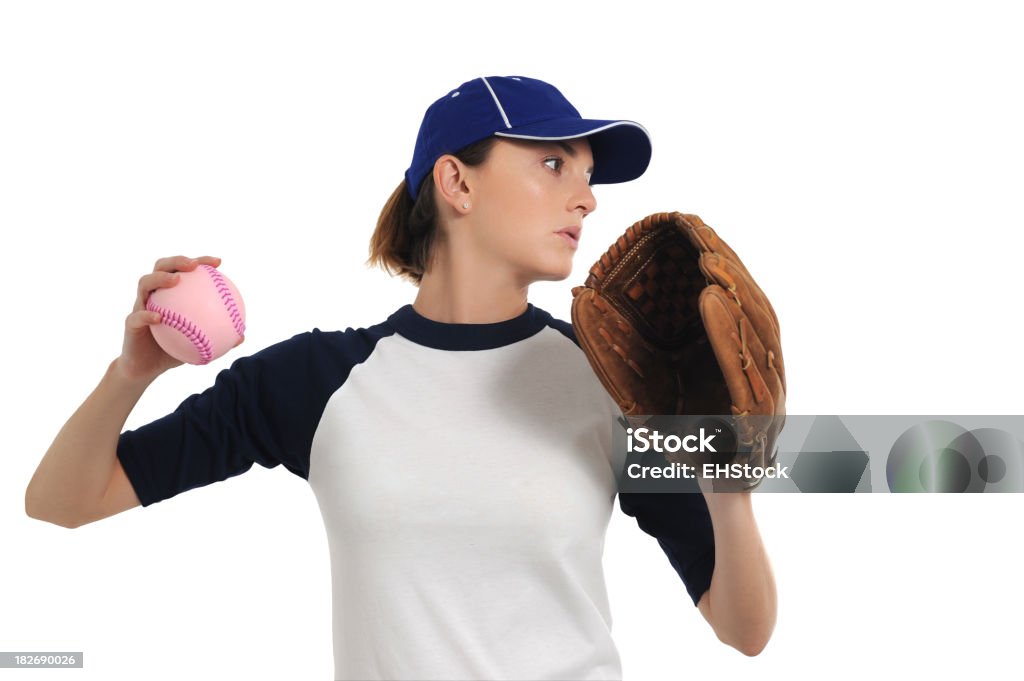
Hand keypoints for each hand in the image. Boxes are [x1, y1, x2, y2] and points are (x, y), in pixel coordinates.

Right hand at [114, 255, 242, 381]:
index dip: (200, 261)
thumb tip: (242, 336)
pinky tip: (160, 317)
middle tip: (193, 265)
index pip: (184, 270)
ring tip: (176, 281)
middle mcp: (154, 294)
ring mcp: (140, 306)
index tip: (218, 263)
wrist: (146, 368)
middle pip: (161, 267)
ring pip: (144, 283)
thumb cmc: (173, 351)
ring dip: (160, 278)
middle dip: (177, 260)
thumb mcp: (199, 345)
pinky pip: (137, 316)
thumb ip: (218, 338)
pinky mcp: (130, 323)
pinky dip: (147, 314)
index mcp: (171, 294)